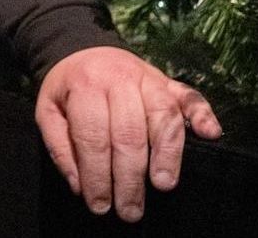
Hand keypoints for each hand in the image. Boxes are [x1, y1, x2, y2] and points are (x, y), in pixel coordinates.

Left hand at [35, 46, 220, 222]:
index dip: (97, 174)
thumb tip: (79, 185)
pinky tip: (209, 134)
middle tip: (131, 209)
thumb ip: (60, 147)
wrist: (84, 49)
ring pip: (163, 115)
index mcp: (86, 86)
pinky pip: (190, 96)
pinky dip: (204, 114)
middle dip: (130, 177)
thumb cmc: (68, 89)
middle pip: (129, 132)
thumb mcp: (48, 111)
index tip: (100, 204)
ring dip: (167, 152)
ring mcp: (149, 78)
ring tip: (163, 184)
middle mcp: (120, 79)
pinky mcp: (168, 82)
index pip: (93, 137)